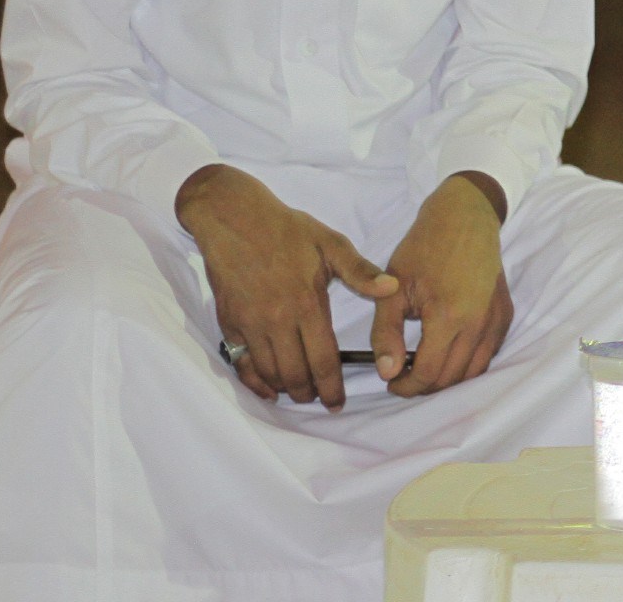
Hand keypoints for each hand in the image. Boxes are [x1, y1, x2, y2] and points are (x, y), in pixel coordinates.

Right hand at [178, 163, 399, 408]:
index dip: (332, 387)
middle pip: (295, 374)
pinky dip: (254, 382)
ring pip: (268, 373)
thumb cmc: (287, 230)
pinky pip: (241, 364)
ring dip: (285, 389)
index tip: (338, 402)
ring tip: (299, 392)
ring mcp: (250, 325)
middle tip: (320, 398)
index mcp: (307, 304)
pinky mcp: (230, 323)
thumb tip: (392, 288)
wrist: (235, 219)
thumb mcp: (331, 244)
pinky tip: (267, 387)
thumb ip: (361, 271)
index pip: (323, 359)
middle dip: (309, 393)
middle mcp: (277, 320)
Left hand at [380, 172, 512, 396]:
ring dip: (448, 378)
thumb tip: (387, 372)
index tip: (391, 381)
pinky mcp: (505, 313)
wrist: (463, 216)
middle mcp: (479, 323)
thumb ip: (386, 334)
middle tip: (403, 375)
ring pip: (474, 371)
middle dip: (424, 385)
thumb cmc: (424, 248)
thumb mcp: (393, 289)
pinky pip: (489, 354)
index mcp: (449, 317)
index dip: (406, 386)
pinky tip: (449, 352)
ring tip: (425, 366)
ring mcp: (496, 319)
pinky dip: (469, 364)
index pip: (429, 374)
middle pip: (452, 378)